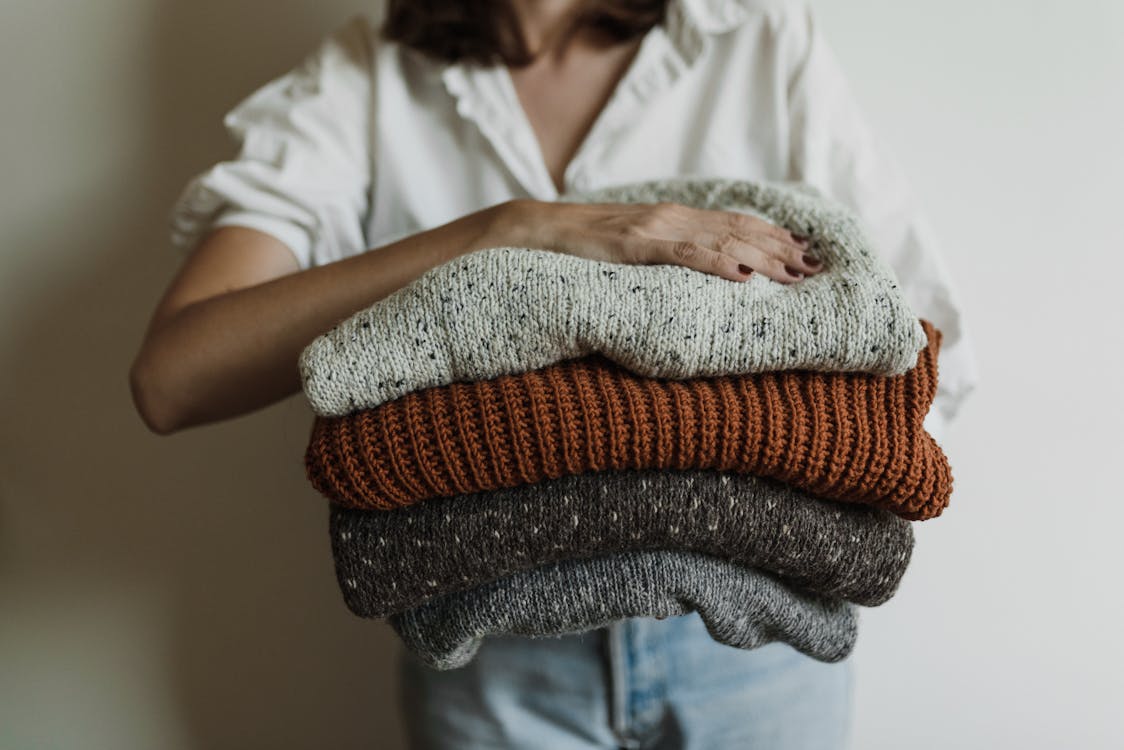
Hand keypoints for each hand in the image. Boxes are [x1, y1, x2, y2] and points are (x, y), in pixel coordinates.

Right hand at [500, 199, 823, 283]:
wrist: (538, 230)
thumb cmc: (583, 245)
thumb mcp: (632, 247)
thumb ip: (665, 252)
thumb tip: (700, 269)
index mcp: (672, 219)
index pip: (734, 224)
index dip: (773, 236)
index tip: (804, 252)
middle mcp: (671, 218)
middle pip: (738, 231)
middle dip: (780, 249)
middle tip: (815, 268)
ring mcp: (654, 229)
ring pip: (721, 240)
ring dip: (763, 257)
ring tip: (795, 273)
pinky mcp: (634, 245)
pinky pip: (682, 254)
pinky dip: (715, 262)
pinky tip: (742, 273)